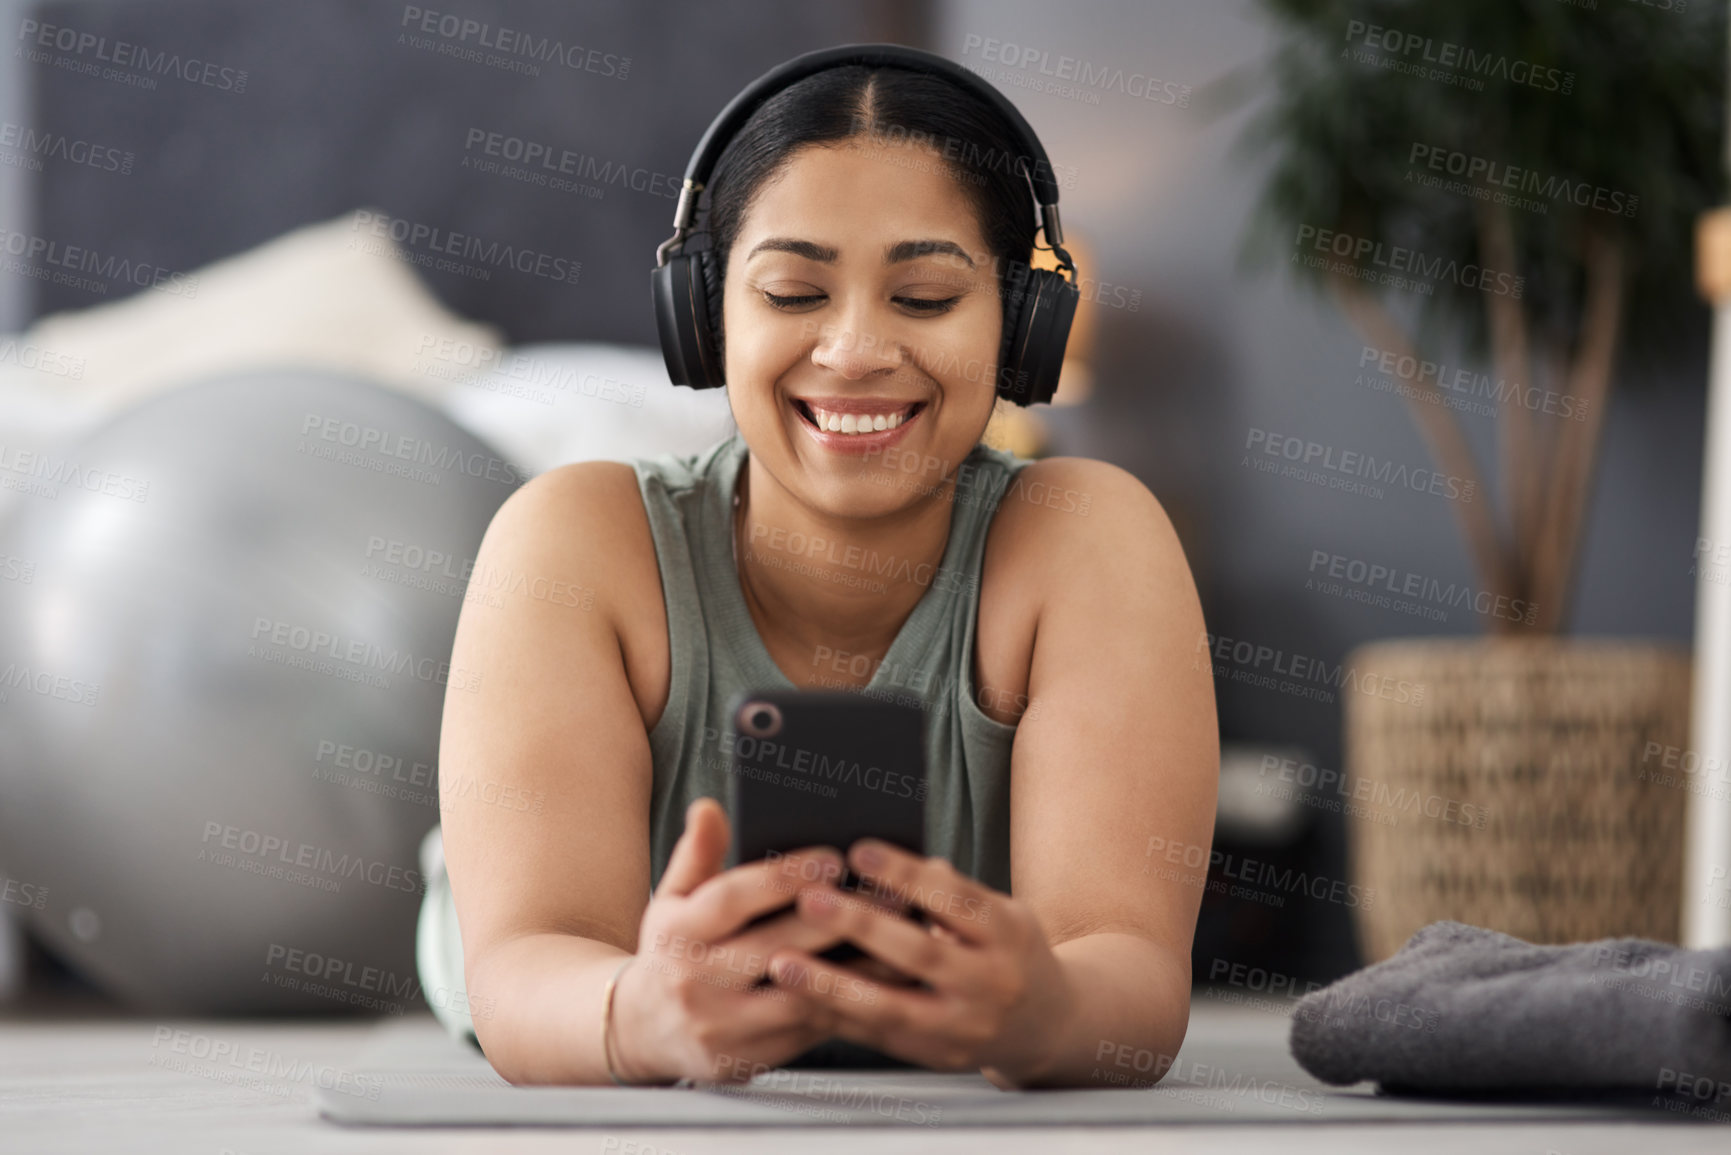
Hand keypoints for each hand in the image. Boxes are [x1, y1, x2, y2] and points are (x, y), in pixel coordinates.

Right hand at [608, 797, 859, 1084]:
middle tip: (887, 894)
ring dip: (853, 969)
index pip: (733, 898)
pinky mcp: (746, 1058)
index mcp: (679, 932)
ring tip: (897, 939)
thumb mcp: (672, 898)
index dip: (784, 877)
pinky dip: (847, 1005)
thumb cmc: (672, 951)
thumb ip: (696, 853)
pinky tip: (881, 981)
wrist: (645, 1029)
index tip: (833, 857)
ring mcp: (721, 1026)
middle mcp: (695, 981)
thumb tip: (709, 807)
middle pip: (775, 947)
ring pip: (800, 996)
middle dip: (836, 920)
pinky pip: (806, 1031)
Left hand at [764, 840, 1076, 1087]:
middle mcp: (991, 983)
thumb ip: (950, 891)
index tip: (859, 851)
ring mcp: (965, 1027)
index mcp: (1007, 933)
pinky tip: (800, 999)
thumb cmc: (1010, 950)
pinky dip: (838, 1017)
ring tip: (784, 963)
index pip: (953, 899)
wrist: (1049, 1024)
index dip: (906, 875)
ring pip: (892, 1007)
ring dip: (832, 986)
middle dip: (861, 926)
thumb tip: (892, 861)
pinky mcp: (940, 1056)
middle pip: (920, 954)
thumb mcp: (1001, 911)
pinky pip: (881, 1036)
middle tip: (809, 900)